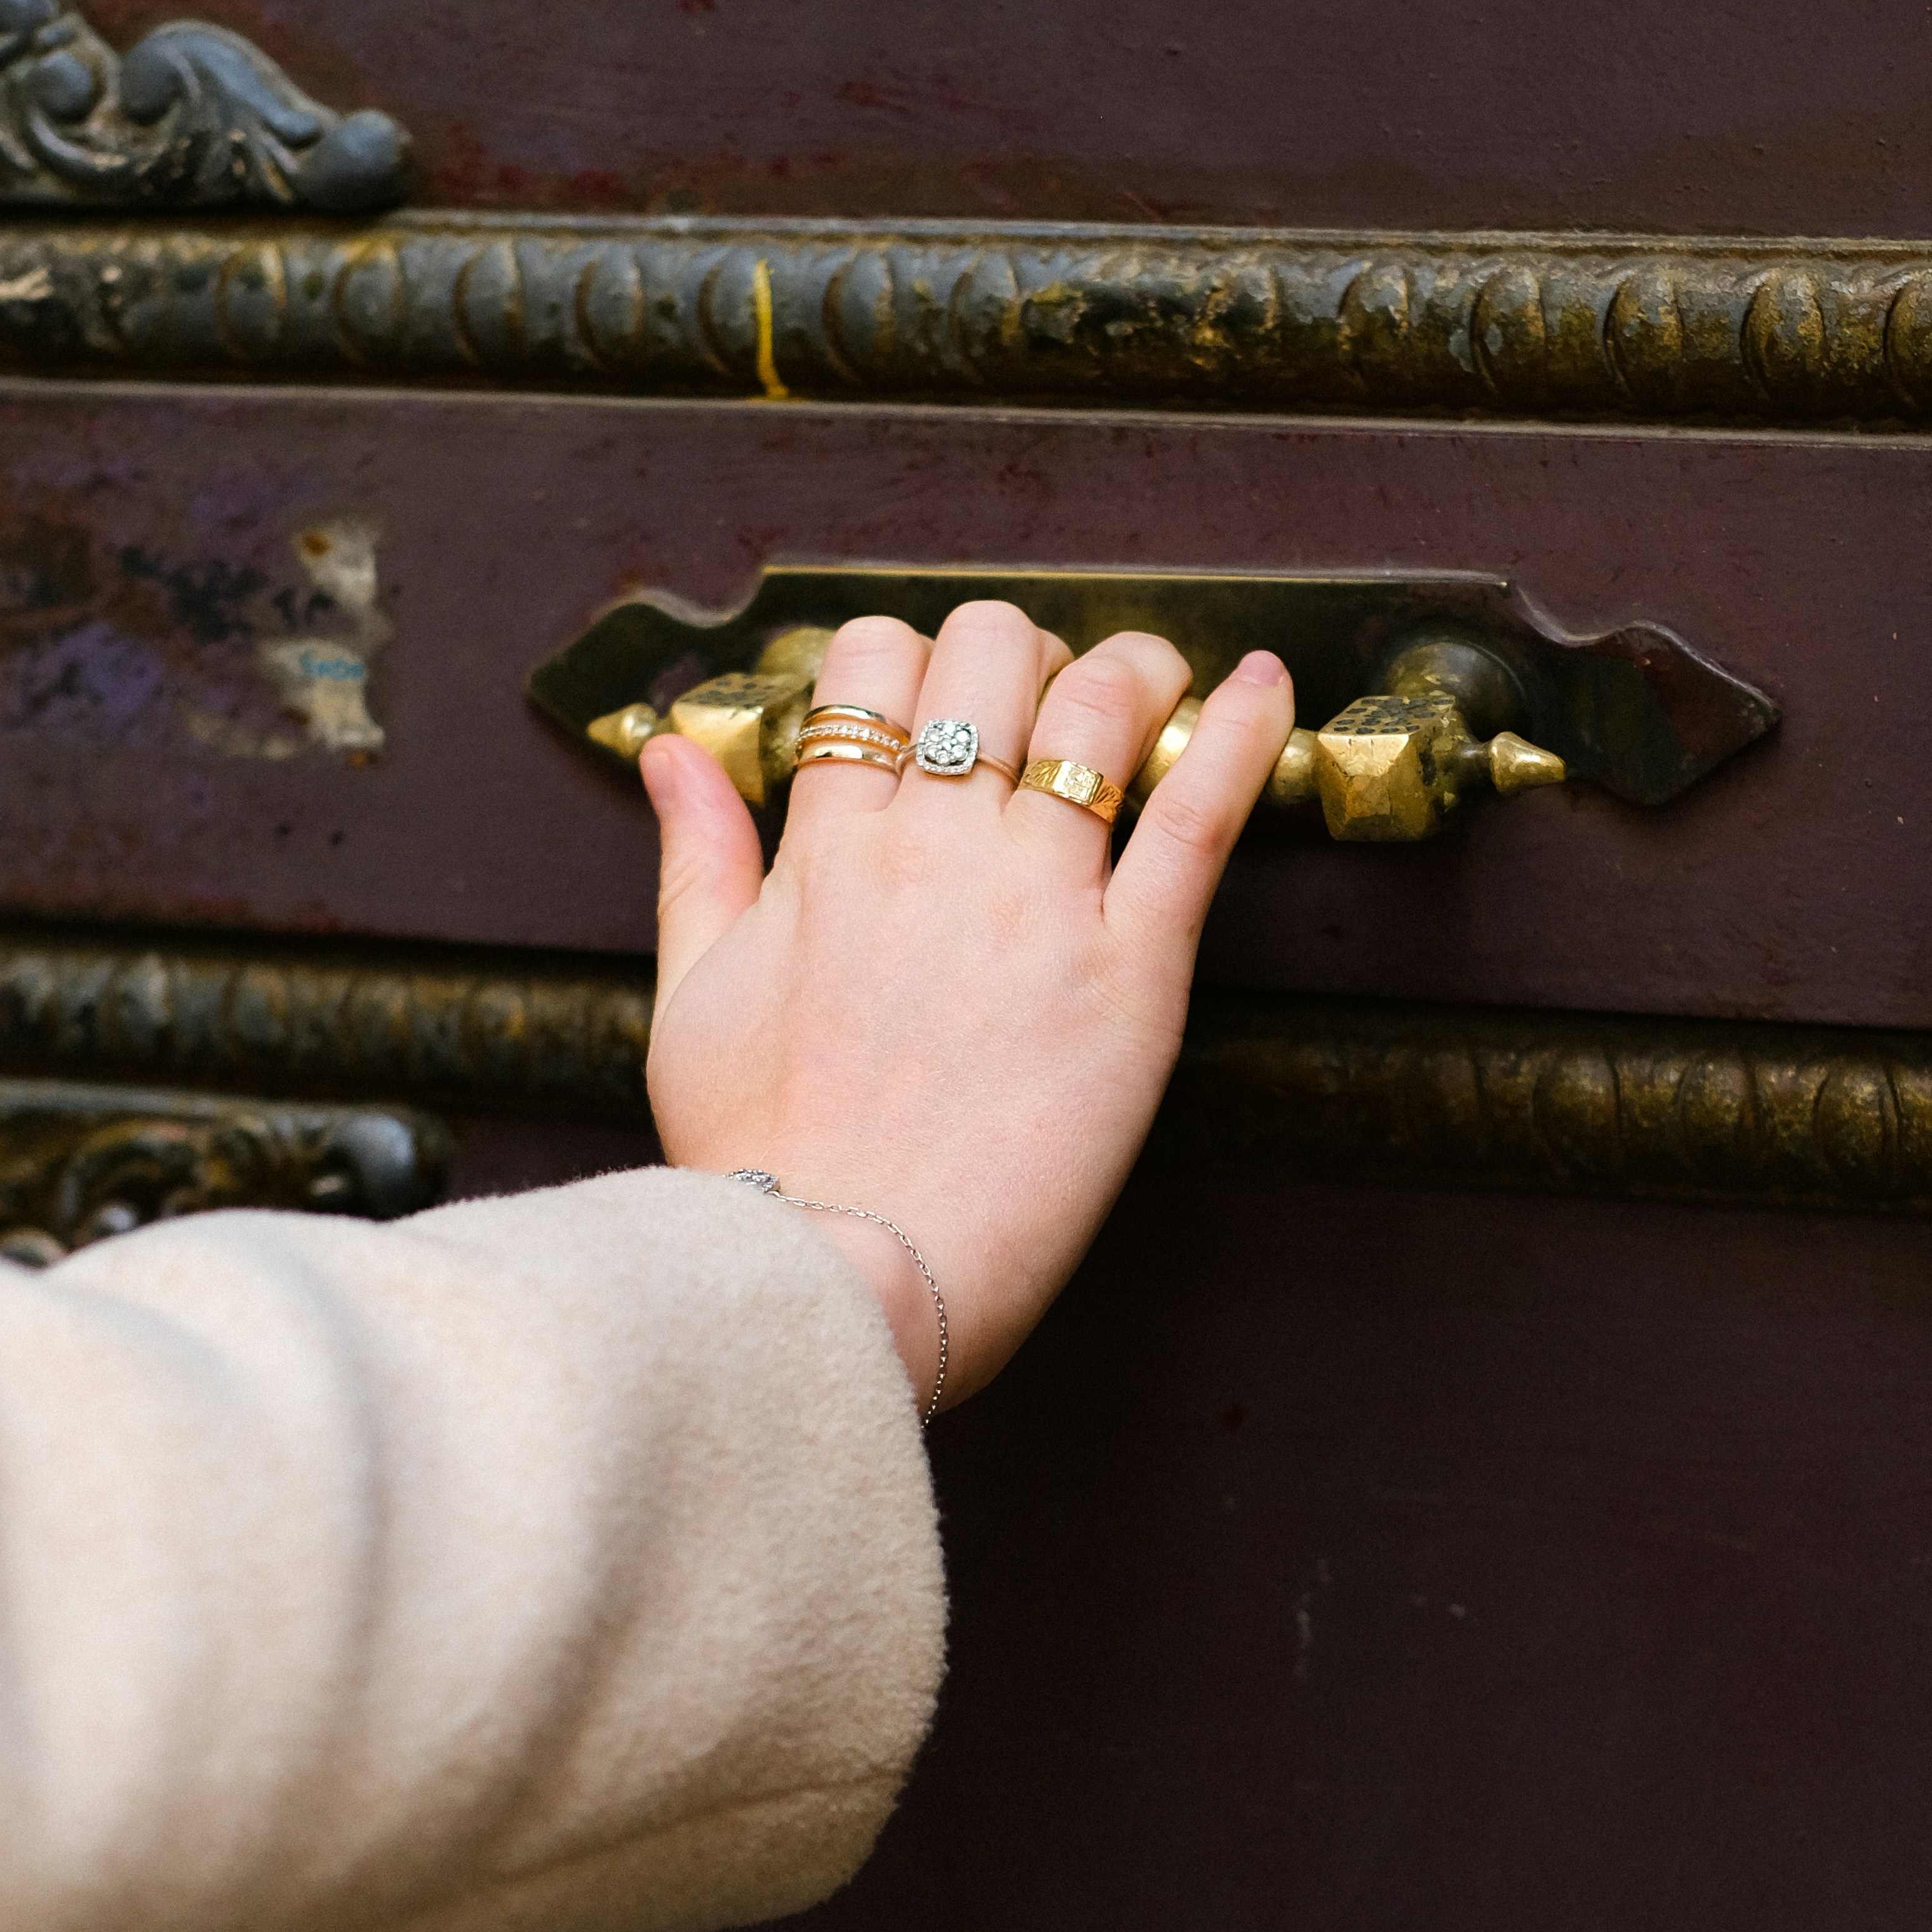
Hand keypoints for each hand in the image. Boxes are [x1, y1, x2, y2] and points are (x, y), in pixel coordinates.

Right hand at [639, 599, 1294, 1406]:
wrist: (844, 1278)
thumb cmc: (763, 1167)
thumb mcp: (691, 1001)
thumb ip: (695, 860)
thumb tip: (672, 750)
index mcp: (828, 853)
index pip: (874, 667)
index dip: (914, 657)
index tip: (943, 699)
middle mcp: (935, 851)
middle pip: (990, 654)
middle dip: (1022, 653)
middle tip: (1045, 703)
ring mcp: (1038, 903)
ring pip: (1095, 707)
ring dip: (1129, 670)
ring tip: (1149, 686)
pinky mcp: (1131, 974)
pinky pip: (1196, 817)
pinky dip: (1240, 734)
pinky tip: (1259, 683)